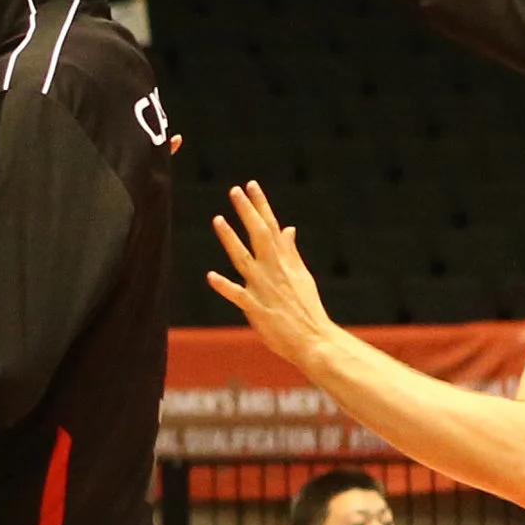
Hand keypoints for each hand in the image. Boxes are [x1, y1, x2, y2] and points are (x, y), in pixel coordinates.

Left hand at [208, 182, 336, 366]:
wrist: (314, 339)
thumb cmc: (306, 308)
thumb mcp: (302, 275)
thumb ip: (291, 251)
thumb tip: (288, 228)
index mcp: (284, 261)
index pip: (271, 227)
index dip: (260, 205)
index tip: (250, 185)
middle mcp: (273, 270)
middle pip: (258, 235)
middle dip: (246, 212)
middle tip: (235, 190)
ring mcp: (263, 288)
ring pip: (243, 259)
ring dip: (230, 239)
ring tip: (218, 220)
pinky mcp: (255, 308)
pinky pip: (238, 295)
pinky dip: (225, 286)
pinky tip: (211, 276)